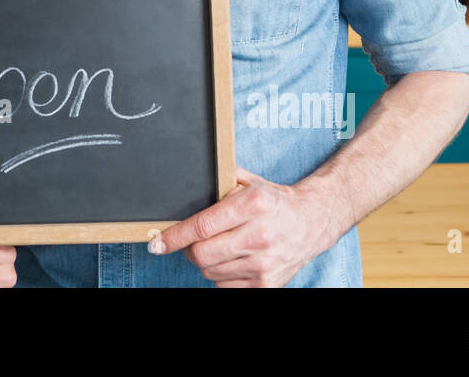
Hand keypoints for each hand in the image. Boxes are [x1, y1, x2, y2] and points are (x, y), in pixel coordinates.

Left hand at [153, 167, 337, 286]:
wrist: (311, 221)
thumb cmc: (274, 201)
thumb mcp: (249, 182)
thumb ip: (219, 182)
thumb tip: (180, 188)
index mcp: (253, 205)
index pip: (202, 226)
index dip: (174, 237)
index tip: (156, 243)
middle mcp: (260, 235)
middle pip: (202, 253)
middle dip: (188, 249)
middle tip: (192, 241)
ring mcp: (265, 263)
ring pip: (210, 271)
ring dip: (206, 261)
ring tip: (221, 246)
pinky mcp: (268, 284)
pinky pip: (225, 286)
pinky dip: (221, 275)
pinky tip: (233, 259)